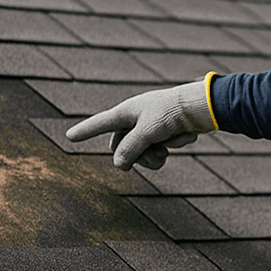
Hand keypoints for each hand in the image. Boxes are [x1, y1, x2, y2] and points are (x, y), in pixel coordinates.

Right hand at [66, 78, 215, 169]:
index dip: (86, 131)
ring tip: (168, 150)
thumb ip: (130, 149)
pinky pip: (161, 148)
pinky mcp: (166, 131)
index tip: (69, 137)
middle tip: (157, 156)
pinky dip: (172, 146)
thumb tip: (118, 165)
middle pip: (124, 147)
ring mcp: (151, 126)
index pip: (101, 123)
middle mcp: (136, 118)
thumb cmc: (171, 113)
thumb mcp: (147, 131)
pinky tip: (183, 136)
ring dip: (156, 156)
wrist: (202, 106)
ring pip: (143, 152)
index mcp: (127, 111)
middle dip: (139, 156)